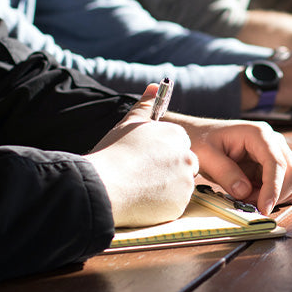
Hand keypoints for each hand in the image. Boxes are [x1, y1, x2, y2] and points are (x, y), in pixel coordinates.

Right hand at [87, 84, 198, 226]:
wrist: (104, 186)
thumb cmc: (114, 153)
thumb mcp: (129, 123)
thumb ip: (145, 105)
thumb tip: (154, 86)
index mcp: (177, 136)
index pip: (179, 144)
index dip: (162, 153)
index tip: (146, 159)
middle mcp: (186, 157)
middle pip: (184, 165)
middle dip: (168, 170)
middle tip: (143, 175)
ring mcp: (185, 182)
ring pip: (180, 185)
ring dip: (165, 188)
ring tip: (140, 187)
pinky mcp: (180, 205)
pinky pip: (174, 204)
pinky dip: (162, 204)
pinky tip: (142, 200)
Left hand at [167, 117, 291, 214]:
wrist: (199, 136)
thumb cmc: (201, 140)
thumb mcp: (206, 156)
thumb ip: (225, 173)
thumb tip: (244, 192)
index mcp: (258, 134)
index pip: (276, 163)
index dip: (273, 188)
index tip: (264, 208)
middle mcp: (273, 141)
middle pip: (291, 173)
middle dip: (274, 195)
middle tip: (247, 204)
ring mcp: (275, 153)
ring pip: (290, 181)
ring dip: (273, 197)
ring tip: (246, 198)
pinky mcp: (272, 165)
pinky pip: (283, 185)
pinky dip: (273, 196)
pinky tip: (253, 196)